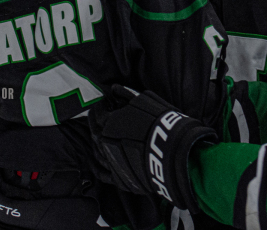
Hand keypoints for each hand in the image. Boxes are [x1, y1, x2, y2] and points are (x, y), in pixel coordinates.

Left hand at [88, 85, 216, 211]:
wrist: (172, 152)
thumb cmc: (160, 123)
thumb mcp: (145, 101)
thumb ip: (127, 94)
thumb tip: (114, 89)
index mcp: (108, 123)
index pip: (97, 112)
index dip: (100, 106)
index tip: (104, 102)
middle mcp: (105, 143)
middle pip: (94, 131)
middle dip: (95, 123)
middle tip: (98, 117)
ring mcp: (111, 162)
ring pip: (97, 152)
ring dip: (97, 143)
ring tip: (102, 137)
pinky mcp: (120, 178)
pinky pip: (103, 172)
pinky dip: (99, 165)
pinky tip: (101, 161)